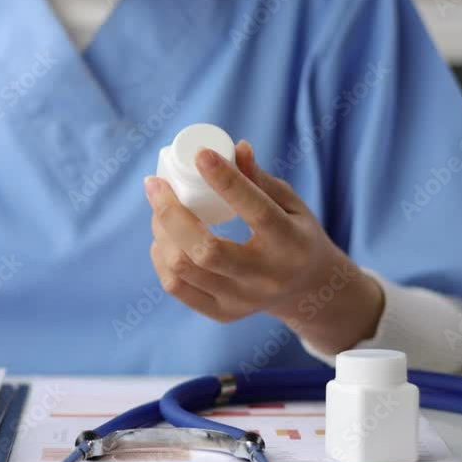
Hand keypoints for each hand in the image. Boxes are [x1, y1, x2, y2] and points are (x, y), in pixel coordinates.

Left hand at [145, 141, 383, 353]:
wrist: (306, 290)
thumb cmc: (295, 235)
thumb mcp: (291, 204)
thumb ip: (261, 179)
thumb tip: (236, 148)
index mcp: (291, 244)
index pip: (257, 212)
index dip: (227, 182)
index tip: (200, 156)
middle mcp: (266, 278)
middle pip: (206, 251)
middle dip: (171, 213)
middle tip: (155, 184)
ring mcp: (242, 300)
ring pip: (183, 269)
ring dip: (161, 232)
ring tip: (159, 209)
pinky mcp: (223, 313)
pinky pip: (176, 287)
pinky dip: (161, 258)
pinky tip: (162, 238)